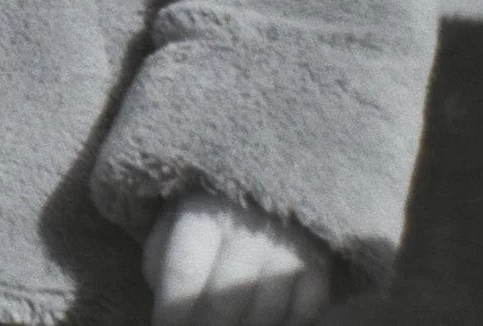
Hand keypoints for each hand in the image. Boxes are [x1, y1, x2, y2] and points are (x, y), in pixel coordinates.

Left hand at [146, 192, 331, 325]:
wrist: (281, 173)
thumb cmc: (213, 202)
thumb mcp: (177, 213)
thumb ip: (161, 252)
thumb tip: (164, 297)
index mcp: (204, 209)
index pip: (185, 272)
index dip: (174, 311)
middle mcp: (249, 227)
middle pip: (224, 300)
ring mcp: (290, 245)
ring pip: (264, 313)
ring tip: (230, 325)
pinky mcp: (322, 260)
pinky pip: (304, 311)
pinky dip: (285, 323)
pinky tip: (266, 322)